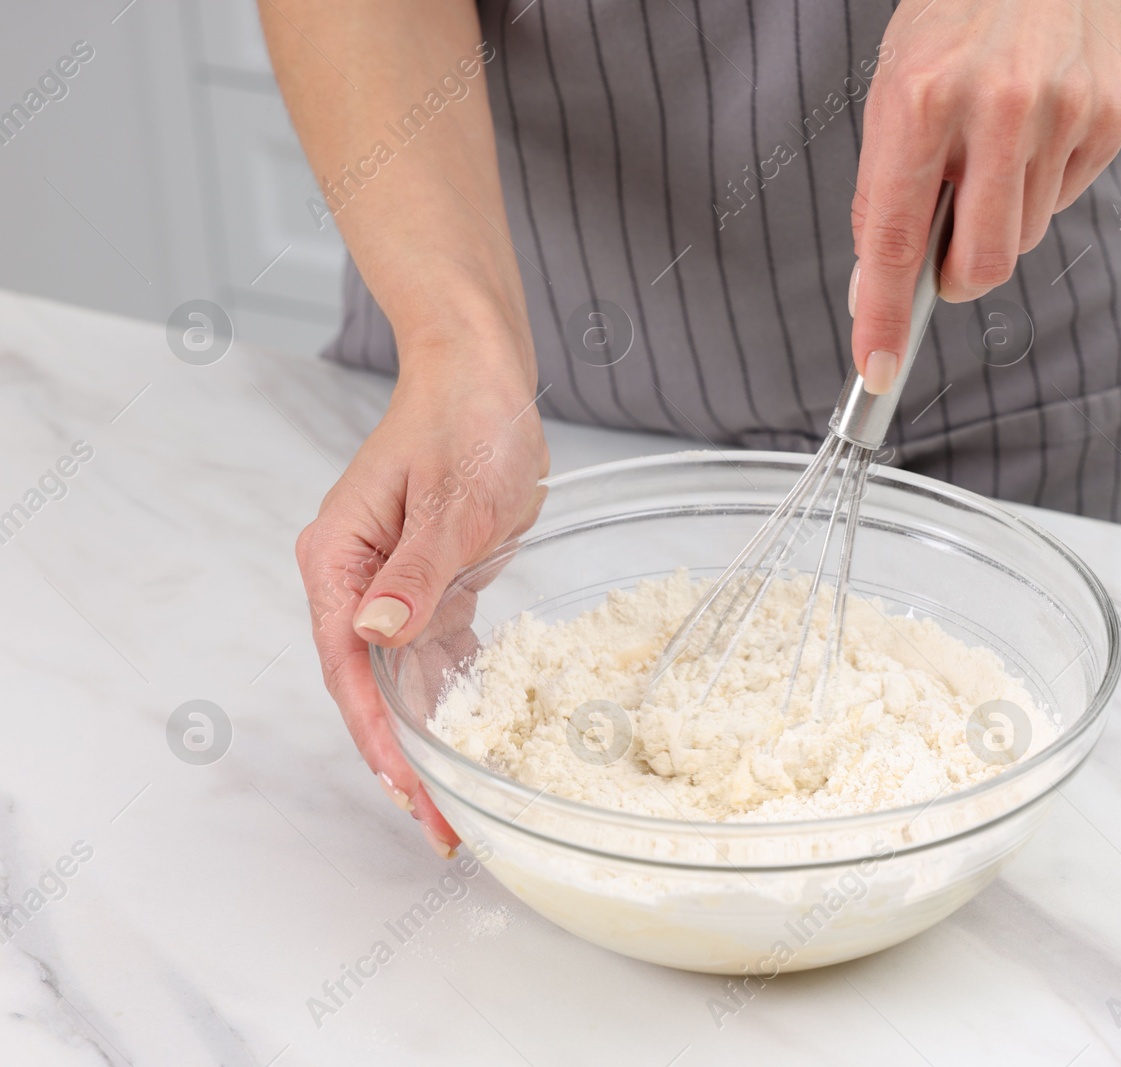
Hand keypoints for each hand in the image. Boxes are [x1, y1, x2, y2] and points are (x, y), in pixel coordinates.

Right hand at [296, 341, 549, 855]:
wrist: (483, 372)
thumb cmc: (464, 418)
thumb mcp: (452, 498)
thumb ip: (416, 570)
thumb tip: (377, 631)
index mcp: (338, 560)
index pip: (349, 669)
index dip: (378, 739)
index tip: (410, 794)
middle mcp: (353, 580)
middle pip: (367, 688)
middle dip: (400, 760)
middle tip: (440, 826)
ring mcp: (389, 583)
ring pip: (399, 680)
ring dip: (425, 740)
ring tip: (453, 805)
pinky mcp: (428, 582)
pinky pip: (431, 654)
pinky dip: (449, 698)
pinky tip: (470, 741)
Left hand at [849, 0, 1120, 391]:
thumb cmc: (954, 21)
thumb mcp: (892, 91)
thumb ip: (882, 192)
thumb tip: (873, 286)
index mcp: (922, 100)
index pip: (895, 239)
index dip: (884, 314)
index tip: (877, 365)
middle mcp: (997, 106)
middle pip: (983, 262)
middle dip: (958, 277)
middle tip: (947, 251)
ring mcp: (1062, 111)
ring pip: (1025, 236)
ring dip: (1000, 219)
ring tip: (991, 153)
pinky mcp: (1109, 116)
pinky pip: (1065, 200)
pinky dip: (1041, 187)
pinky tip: (1032, 134)